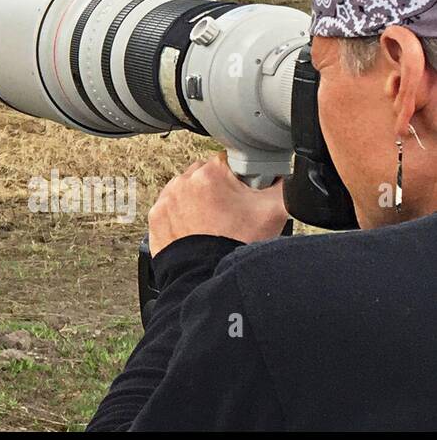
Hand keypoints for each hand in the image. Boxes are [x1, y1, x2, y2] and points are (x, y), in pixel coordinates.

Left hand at [147, 151, 289, 256]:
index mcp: (211, 173)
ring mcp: (167, 199)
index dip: (241, 178)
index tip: (245, 193)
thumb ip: (283, 185)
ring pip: (187, 191)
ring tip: (214, 224)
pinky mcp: (156, 216)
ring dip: (198, 202)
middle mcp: (184, 181)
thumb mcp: (275, 211)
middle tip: (231, 212)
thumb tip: (283, 175)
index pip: (229, 162)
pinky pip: (171, 208)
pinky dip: (182, 216)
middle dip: (219, 189)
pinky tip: (197, 230)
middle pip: (207, 175)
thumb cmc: (238, 245)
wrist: (209, 277)